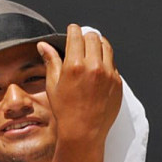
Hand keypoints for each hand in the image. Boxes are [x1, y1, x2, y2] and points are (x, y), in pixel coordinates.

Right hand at [37, 23, 122, 144]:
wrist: (84, 131)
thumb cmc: (65, 111)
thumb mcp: (53, 85)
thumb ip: (51, 61)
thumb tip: (43, 45)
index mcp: (74, 66)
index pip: (76, 35)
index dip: (72, 30)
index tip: (71, 30)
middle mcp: (94, 66)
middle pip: (93, 37)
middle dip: (85, 36)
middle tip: (80, 41)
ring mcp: (109, 74)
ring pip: (106, 46)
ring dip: (98, 45)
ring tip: (91, 51)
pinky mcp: (118, 82)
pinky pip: (113, 63)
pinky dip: (105, 61)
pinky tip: (97, 69)